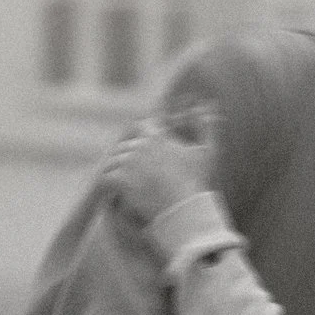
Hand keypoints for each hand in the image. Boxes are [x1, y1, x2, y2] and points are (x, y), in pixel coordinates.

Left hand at [103, 108, 218, 226]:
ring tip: (118, 184)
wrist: (184, 208)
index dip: (136, 138)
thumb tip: (208, 107)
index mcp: (157, 136)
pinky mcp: (120, 179)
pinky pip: (105, 179)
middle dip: (123, 158)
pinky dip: (107, 186)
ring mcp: (128, 161)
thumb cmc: (196, 181)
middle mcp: (140, 145)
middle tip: (125, 173)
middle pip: (122, 147)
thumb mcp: (207, 151)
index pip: (138, 127)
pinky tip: (110, 192)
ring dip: (114, 172)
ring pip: (111, 162)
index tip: (137, 152)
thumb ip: (207, 127)